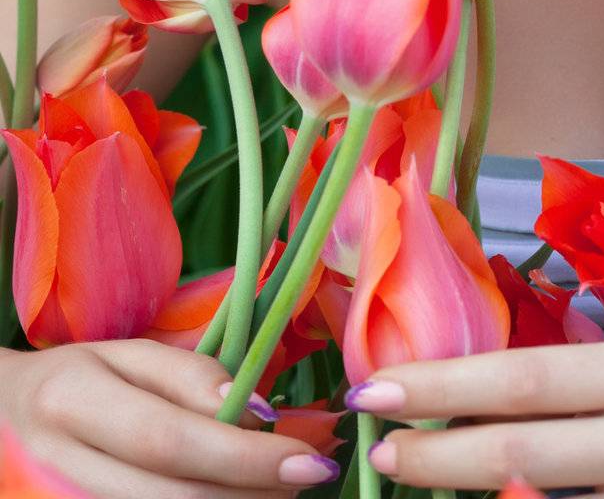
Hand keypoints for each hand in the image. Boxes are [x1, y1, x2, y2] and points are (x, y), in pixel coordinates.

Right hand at [0, 338, 340, 496]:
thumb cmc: (71, 381)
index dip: (244, 456)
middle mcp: (59, 465)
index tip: (308, 458)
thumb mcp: (123, 356)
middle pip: (173, 498)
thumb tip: (255, 410)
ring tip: (276, 488)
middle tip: (306, 475)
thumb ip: (187, 376)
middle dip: (251, 493)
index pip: (170, 440)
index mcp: (72, 401)